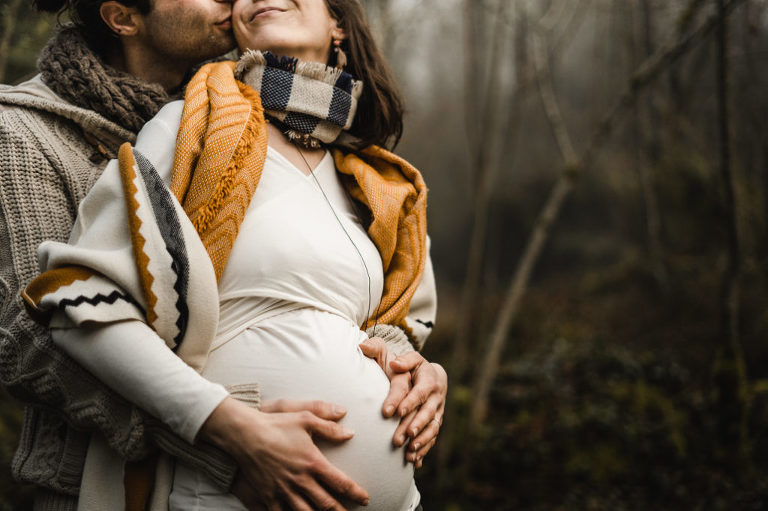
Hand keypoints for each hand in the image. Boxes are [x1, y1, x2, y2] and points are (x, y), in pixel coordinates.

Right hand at [200, 397, 369, 509]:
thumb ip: (329, 427)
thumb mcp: (305, 418)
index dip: (355, 493)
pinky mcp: (268, 497)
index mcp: (313, 462)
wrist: (244, 435)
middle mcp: (301, 480)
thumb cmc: (276, 425)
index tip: (365, 499)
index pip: (341, 483)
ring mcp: (284, 491)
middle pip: (327, 504)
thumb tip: (350, 433)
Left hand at [359, 338, 447, 467]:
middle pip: (427, 411)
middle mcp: (436, 395)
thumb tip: (369, 351)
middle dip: (414, 425)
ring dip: (421, 440)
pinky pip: (433, 438)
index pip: (419, 390)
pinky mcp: (435, 423)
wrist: (427, 375)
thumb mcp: (394, 353)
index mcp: (428, 377)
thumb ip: (379, 348)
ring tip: (408, 451)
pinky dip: (425, 449)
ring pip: (433, 427)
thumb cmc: (405, 364)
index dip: (408, 401)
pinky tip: (414, 460)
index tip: (393, 412)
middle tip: (398, 438)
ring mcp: (437, 410)